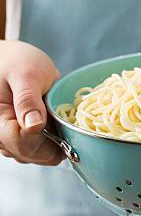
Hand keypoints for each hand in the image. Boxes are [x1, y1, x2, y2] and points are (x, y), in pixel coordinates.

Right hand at [0, 41, 62, 164]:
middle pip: (31, 155)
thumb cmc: (15, 61)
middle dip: (53, 140)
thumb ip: (28, 100)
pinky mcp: (18, 139)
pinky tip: (52, 121)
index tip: (59, 120)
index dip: (47, 138)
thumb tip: (35, 126)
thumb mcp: (25, 74)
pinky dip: (51, 139)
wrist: (10, 59)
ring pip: (36, 156)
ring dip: (53, 141)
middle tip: (59, 114)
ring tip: (53, 114)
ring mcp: (9, 140)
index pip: (24, 145)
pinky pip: (38, 150)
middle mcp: (0, 136)